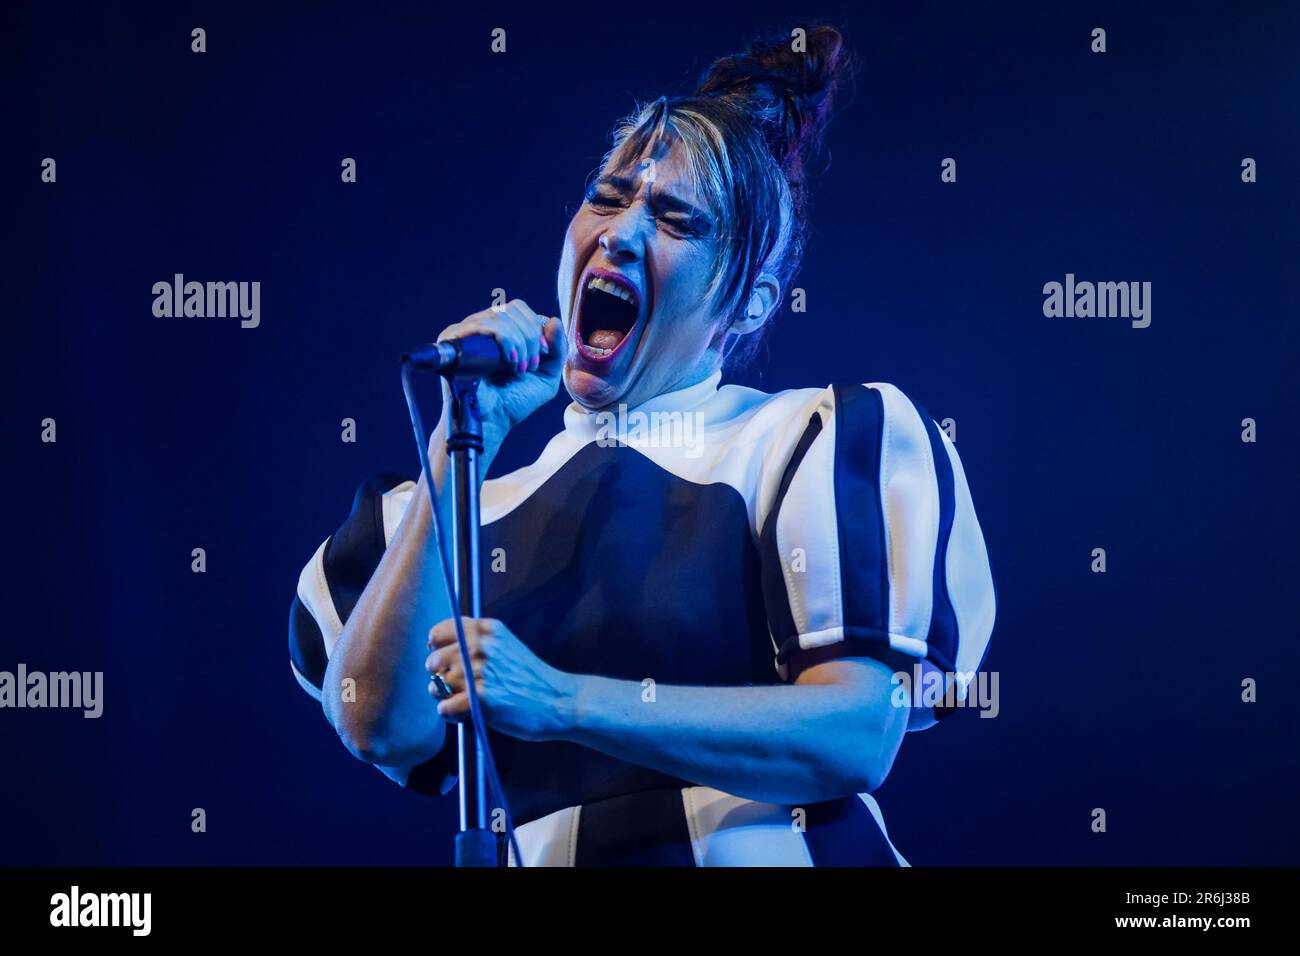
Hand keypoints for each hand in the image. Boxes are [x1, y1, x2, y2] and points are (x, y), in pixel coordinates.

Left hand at [426, 617, 575, 741]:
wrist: (560, 701)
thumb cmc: (531, 677)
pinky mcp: (480, 699)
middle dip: (439, 676)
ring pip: (437, 685)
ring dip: (445, 697)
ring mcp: (480, 671)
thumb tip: (435, 648)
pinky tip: (465, 713)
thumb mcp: (507, 646)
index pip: (439, 633)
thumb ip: (478, 642)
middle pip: (433, 660)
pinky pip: (444, 707)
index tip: (444, 660)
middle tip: (455, 687)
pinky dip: (450, 714)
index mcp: (488, 630)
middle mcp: (482, 646)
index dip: (436, 649)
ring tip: (463, 702)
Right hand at [435, 300, 567, 448]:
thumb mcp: (546, 376)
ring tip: (519, 369)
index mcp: (500, 332)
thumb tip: (554, 320)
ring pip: (500, 316)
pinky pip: (484, 324)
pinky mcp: (454, 339)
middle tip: (530, 366)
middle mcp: (481, 328)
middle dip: (530, 336)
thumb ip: (556, 349)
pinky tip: (510, 362)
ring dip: (520, 342)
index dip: (536, 327)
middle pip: (512, 309)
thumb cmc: (513, 402)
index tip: (542, 354)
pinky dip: (505, 340)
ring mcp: (466, 332)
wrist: (492, 421)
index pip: (519, 309)